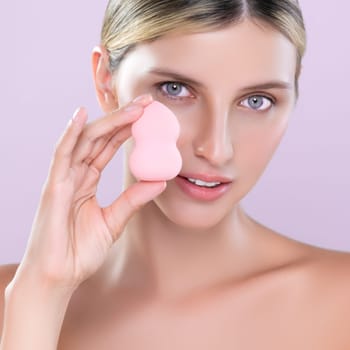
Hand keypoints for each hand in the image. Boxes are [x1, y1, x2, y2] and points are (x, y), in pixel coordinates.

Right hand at [15, 94, 165, 290]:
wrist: (59, 278)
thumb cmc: (79, 252)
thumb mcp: (114, 221)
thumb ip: (133, 200)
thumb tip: (159, 181)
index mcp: (86, 182)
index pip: (108, 147)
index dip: (126, 130)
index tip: (147, 117)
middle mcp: (74, 175)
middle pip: (99, 138)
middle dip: (122, 119)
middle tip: (145, 103)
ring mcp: (63, 180)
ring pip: (85, 141)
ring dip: (107, 122)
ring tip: (131, 107)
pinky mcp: (54, 189)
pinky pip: (61, 156)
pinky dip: (69, 134)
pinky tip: (81, 116)